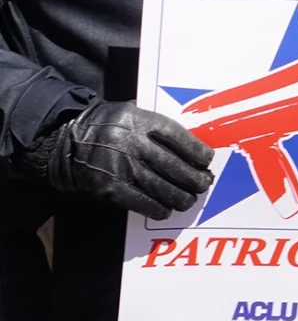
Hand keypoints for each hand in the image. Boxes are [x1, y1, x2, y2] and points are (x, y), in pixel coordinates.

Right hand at [46, 101, 213, 219]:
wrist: (67, 145)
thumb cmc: (105, 127)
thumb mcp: (128, 112)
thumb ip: (153, 124)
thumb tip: (189, 145)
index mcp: (137, 121)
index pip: (176, 136)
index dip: (196, 150)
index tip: (207, 159)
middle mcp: (131, 144)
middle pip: (174, 165)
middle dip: (195, 178)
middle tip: (204, 183)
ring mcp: (121, 167)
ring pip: (163, 188)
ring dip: (182, 197)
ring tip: (189, 199)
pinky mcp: (112, 189)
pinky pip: (145, 203)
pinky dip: (160, 208)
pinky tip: (167, 208)